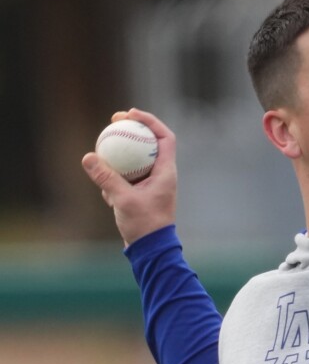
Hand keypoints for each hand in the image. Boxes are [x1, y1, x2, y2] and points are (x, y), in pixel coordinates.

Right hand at [81, 109, 177, 245]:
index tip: (131, 114)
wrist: (150, 249)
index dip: (150, 121)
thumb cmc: (144, 225)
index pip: (164, 138)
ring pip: (135, 161)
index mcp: (166, 172)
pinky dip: (114, 179)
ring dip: (119, 157)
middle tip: (113, 121)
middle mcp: (161, 175)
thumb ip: (106, 177)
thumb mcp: (122, 199)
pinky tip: (104, 192)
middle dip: (132, 130)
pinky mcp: (140, 194)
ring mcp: (151, 184)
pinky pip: (126, 177)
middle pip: (149, 144)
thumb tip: (88, 156)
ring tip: (102, 154)